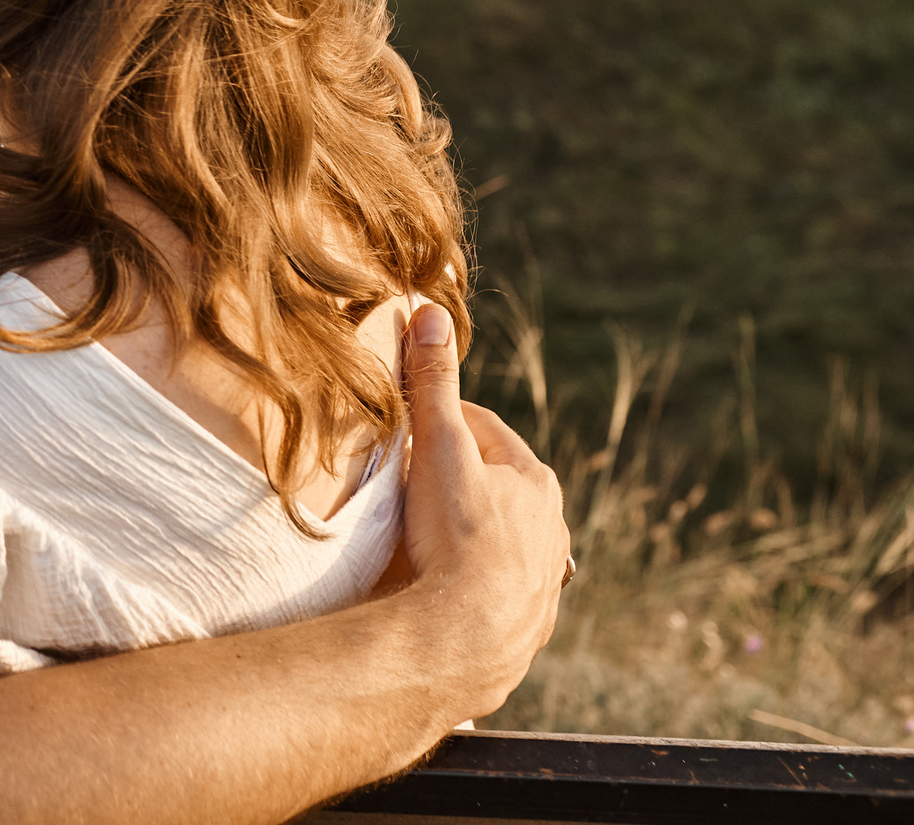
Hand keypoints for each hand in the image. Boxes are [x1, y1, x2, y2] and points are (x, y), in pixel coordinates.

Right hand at [391, 302, 569, 719]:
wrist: (467, 641)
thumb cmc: (456, 537)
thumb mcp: (438, 448)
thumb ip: (432, 384)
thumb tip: (430, 313)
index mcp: (535, 480)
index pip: (483, 429)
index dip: (439, 421)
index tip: (404, 428)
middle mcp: (552, 528)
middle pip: (494, 484)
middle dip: (453, 477)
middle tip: (403, 480)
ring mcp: (542, 577)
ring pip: (501, 538)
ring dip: (467, 531)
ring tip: (421, 536)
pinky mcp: (528, 622)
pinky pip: (497, 588)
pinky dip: (472, 580)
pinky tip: (442, 586)